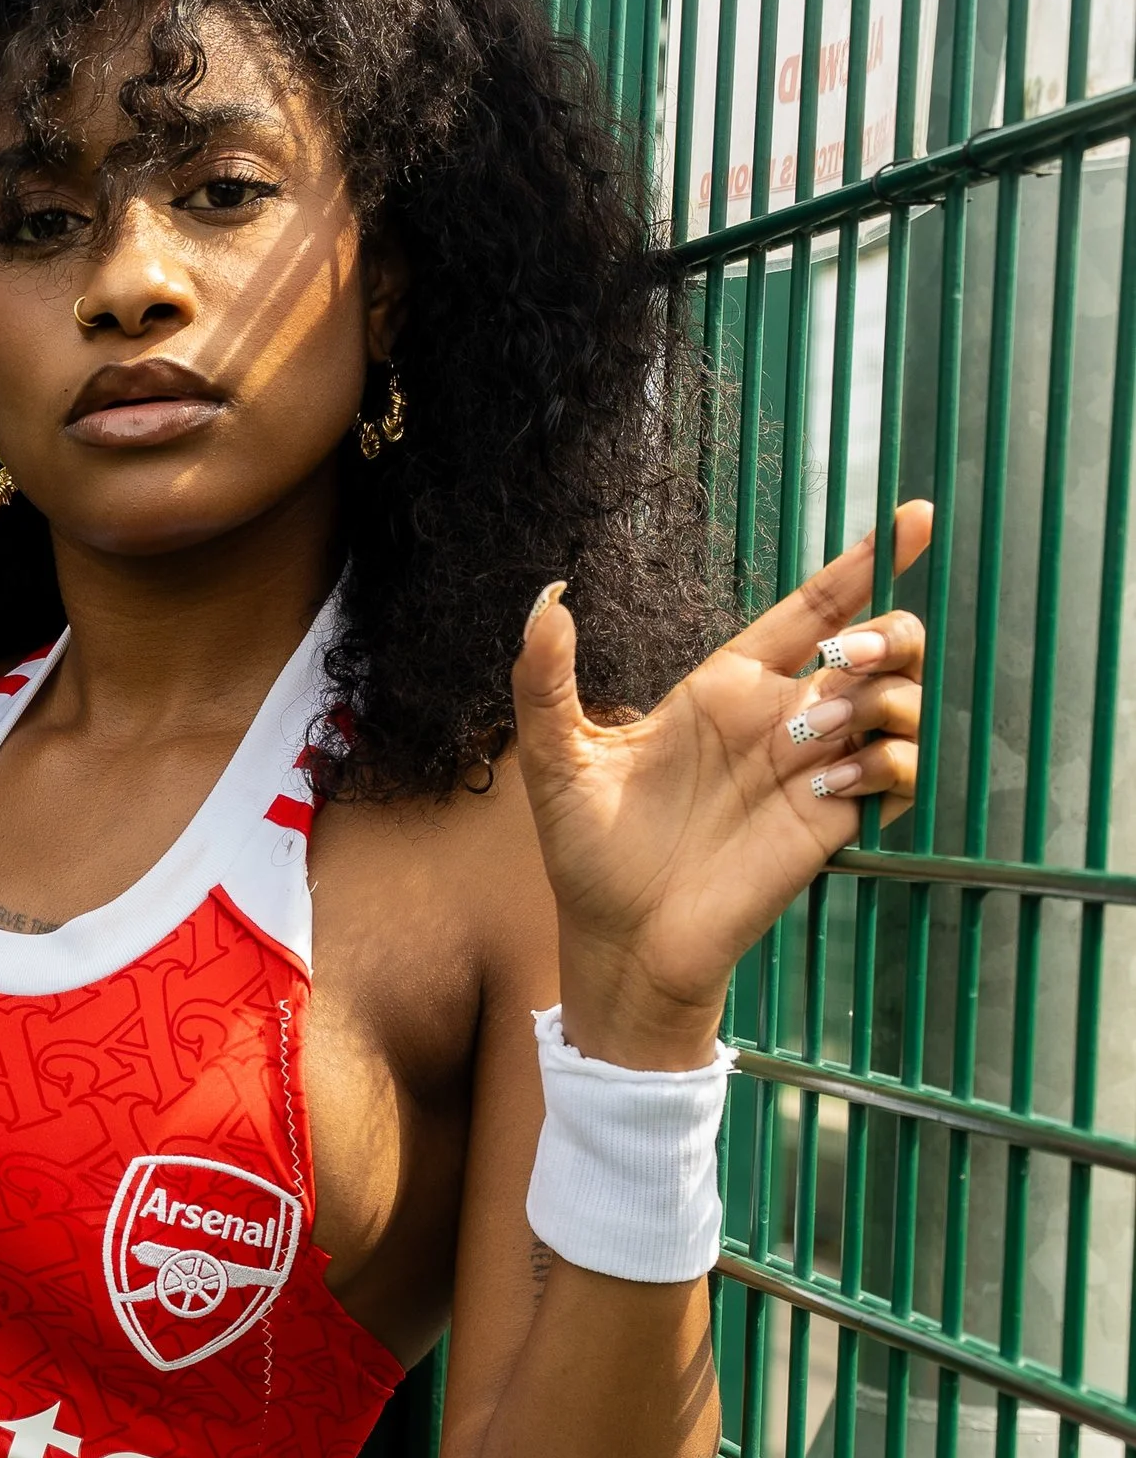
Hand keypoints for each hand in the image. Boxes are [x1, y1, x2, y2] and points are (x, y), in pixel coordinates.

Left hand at [512, 500, 931, 1065]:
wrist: (618, 940)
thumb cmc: (587, 851)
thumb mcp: (555, 758)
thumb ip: (545, 679)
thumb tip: (547, 599)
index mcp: (727, 686)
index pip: (812, 607)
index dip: (865, 561)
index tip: (912, 517)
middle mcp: (781, 719)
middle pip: (876, 643)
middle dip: (884, 631)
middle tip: (845, 658)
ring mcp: (813, 770)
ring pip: (897, 701)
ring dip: (878, 700)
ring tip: (815, 733)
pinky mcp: (832, 823)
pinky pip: (894, 772)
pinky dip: (884, 764)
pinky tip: (831, 785)